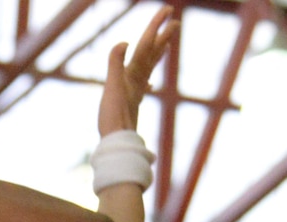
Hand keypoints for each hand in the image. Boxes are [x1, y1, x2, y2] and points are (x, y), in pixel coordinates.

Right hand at [98, 5, 177, 135]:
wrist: (117, 143)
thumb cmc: (113, 117)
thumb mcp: (111, 87)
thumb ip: (116, 63)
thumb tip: (124, 42)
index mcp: (134, 73)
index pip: (146, 44)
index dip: (156, 26)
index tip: (168, 11)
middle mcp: (138, 80)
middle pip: (153, 54)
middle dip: (163, 36)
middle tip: (174, 21)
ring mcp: (136, 91)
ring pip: (149, 68)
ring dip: (157, 54)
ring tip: (165, 44)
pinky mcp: (132, 102)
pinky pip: (142, 85)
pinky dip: (146, 79)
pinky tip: (148, 83)